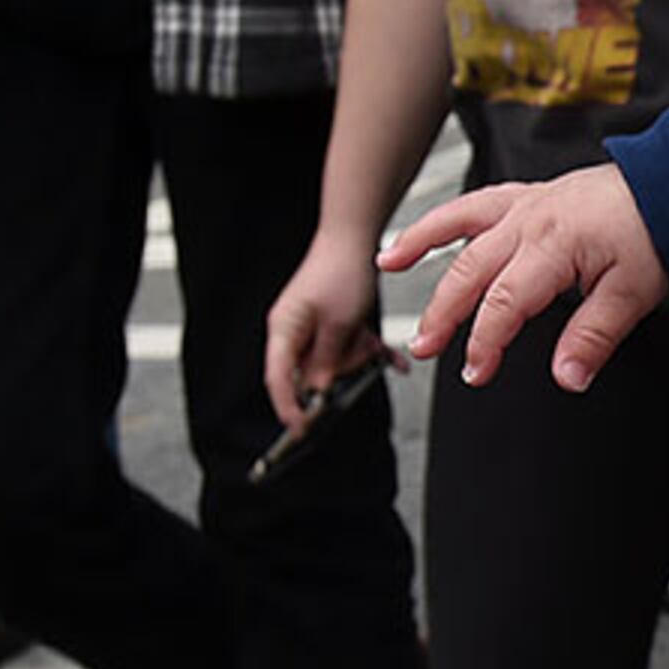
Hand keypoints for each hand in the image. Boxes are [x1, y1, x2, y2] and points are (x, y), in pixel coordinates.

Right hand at [263, 229, 389, 429]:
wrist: (354, 239)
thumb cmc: (340, 272)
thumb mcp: (340, 321)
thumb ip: (329, 358)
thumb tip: (319, 389)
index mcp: (284, 331)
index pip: (278, 379)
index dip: (287, 407)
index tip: (300, 429)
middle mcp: (294, 332)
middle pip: (312, 374)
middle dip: (340, 369)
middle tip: (357, 350)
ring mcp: (313, 330)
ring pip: (335, 364)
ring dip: (357, 356)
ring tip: (368, 336)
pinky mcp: (332, 326)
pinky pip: (349, 349)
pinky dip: (368, 352)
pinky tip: (390, 359)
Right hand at [380, 161, 664, 391]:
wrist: (667, 186)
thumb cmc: (652, 231)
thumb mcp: (632, 293)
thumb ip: (593, 338)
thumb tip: (568, 378)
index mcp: (552, 246)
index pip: (504, 303)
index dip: (485, 342)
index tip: (477, 371)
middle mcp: (528, 222)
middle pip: (470, 272)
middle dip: (443, 314)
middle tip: (425, 349)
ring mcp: (522, 206)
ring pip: (458, 229)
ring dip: (420, 250)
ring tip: (387, 269)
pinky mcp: (523, 198)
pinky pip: (470, 206)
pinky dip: (438, 220)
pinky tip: (415, 235)